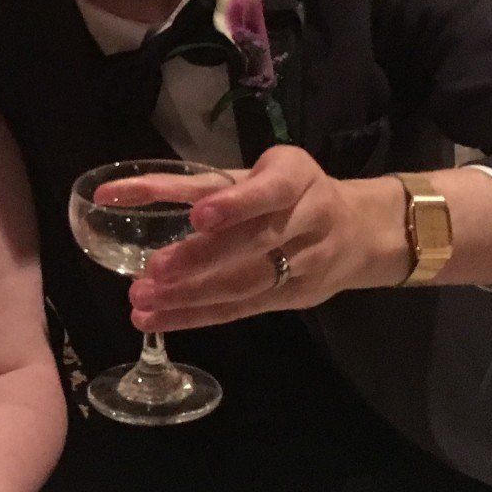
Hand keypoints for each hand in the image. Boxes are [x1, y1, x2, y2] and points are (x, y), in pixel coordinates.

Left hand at [121, 146, 405, 329]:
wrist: (361, 230)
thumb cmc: (294, 192)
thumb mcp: (262, 172)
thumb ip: (211, 184)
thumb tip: (130, 195)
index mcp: (295, 176)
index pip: (268, 191)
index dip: (235, 204)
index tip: (198, 216)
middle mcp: (306, 219)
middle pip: (254, 243)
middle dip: (201, 258)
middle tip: (152, 269)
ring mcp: (304, 263)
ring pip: (246, 283)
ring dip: (190, 295)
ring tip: (142, 299)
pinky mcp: (292, 297)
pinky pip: (242, 309)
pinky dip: (196, 317)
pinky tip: (157, 319)